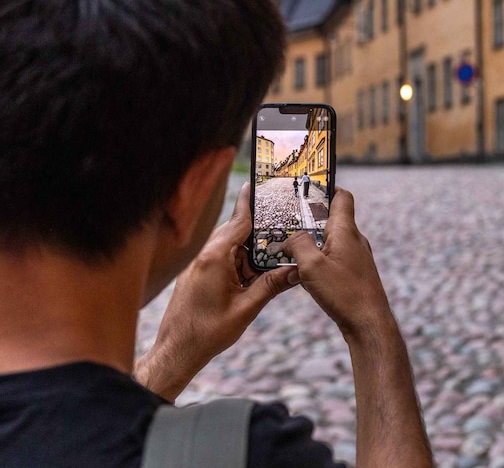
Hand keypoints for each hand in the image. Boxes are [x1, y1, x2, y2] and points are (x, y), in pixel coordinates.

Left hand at [135, 183, 296, 399]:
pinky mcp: (198, 276)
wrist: (176, 352)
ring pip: (231, 248)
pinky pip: (223, 261)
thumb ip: (271, 286)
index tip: (259, 184)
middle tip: (280, 219)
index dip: (251, 203)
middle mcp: (204, 257)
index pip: (238, 222)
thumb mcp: (247, 309)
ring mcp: (199, 266)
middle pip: (236, 232)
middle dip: (258, 227)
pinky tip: (254, 272)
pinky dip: (240, 262)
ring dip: (250, 251)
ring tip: (273, 253)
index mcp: (215, 258)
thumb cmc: (207, 333)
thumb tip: (296, 271)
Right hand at [284, 189, 433, 466]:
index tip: (306, 188)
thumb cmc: (343, 293)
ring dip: (315, 240)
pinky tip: (307, 270)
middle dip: (311, 217)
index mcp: (346, 231)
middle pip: (334, 218)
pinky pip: (336, 256)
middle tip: (288, 220)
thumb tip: (290, 238)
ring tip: (292, 246)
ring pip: (334, 239)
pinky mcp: (357, 273)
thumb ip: (298, 244)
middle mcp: (356, 240)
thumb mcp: (311, 266)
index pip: (342, 197)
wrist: (370, 324)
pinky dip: (321, 257)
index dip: (325, 189)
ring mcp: (358, 257)